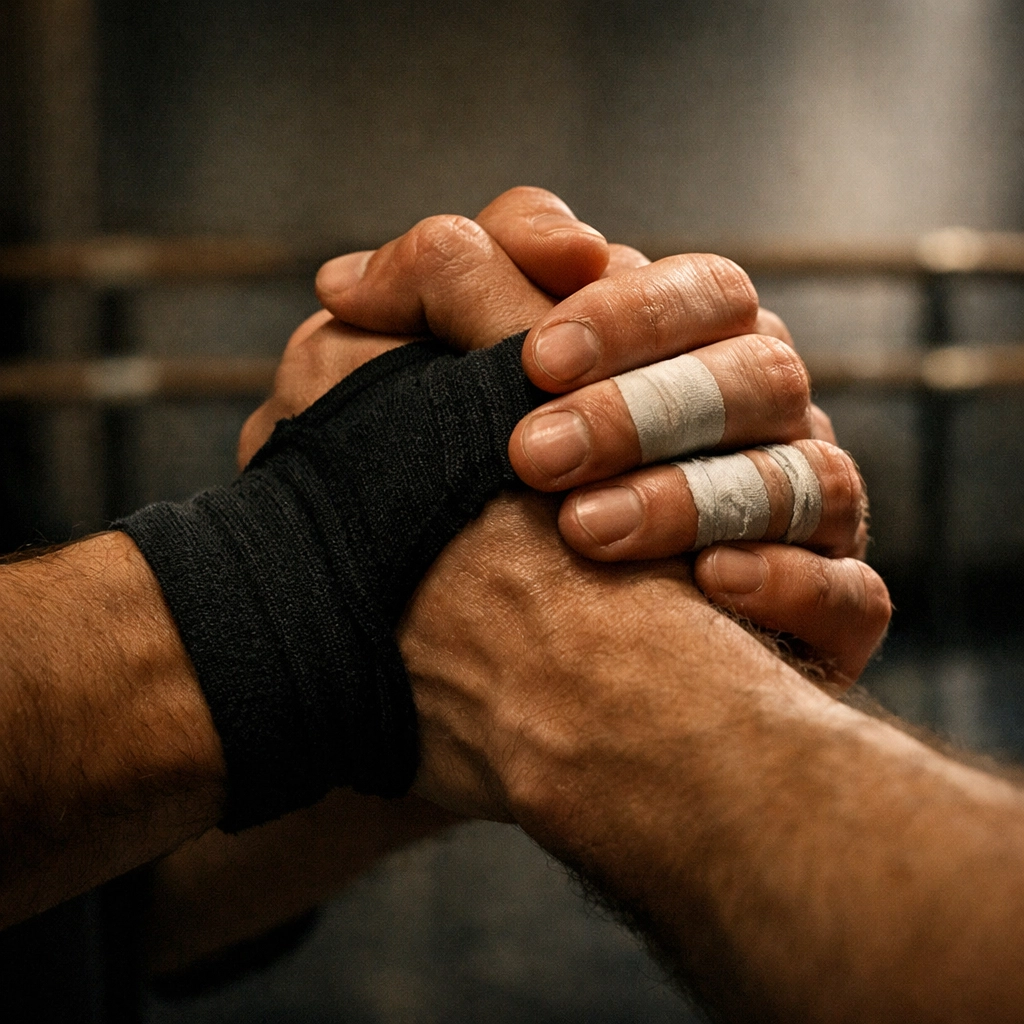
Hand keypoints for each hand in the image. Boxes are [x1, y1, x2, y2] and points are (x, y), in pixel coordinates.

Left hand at [243, 188, 885, 683]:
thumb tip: (344, 281)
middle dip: (647, 409)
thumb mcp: (446, 416)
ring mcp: (808, 521)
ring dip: (693, 496)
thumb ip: (415, 333)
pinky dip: (791, 582)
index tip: (533, 357)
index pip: (703, 294)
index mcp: (697, 358)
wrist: (538, 680)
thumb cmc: (495, 523)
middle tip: (533, 454)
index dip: (629, 314)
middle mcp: (764, 427)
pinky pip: (853, 593)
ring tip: (584, 532)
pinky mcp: (830, 614)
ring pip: (809, 477)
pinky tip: (711, 587)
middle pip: (759, 373)